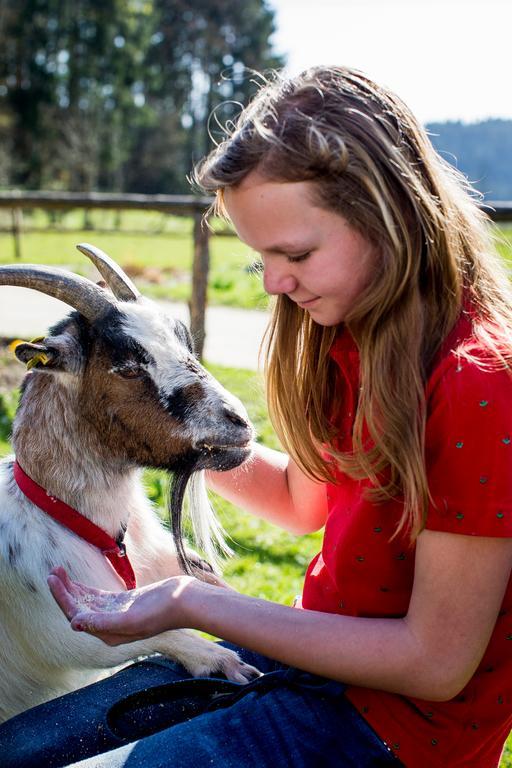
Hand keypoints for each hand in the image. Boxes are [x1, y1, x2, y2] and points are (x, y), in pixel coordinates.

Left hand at [47, 566, 198, 645]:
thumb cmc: (162, 610)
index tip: (54, 578)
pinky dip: (86, 589)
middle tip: (53, 572)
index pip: (77, 616)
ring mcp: (117, 614)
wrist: (186, 601)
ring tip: (58, 572)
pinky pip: (98, 598)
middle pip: (79, 609)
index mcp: (109, 634)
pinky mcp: (125, 603)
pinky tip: (77, 581)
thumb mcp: (131, 618)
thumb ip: (103, 622)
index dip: (63, 598)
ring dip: (72, 588)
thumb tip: (75, 624)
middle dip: (64, 592)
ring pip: (87, 602)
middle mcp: (110, 627)